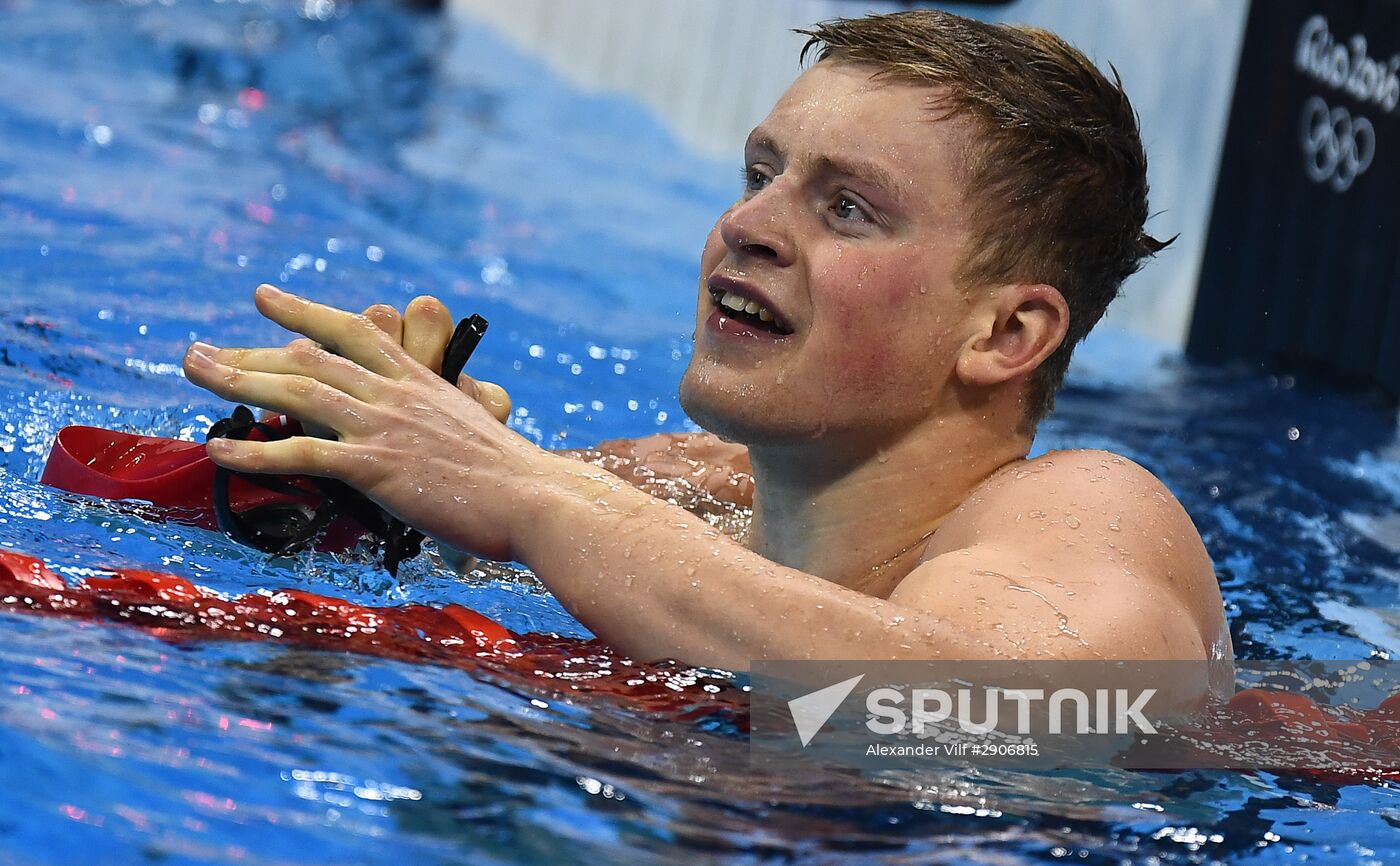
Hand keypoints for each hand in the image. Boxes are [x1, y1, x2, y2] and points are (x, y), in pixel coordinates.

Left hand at [182, 285, 571, 560]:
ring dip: (237, 381)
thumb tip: (415, 450)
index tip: (264, 298)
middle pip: (311, 356)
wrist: (536, 498)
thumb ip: (437, 429)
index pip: (356, 330)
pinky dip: (257, 450)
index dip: (305, 312)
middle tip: (198, 348)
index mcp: (422, 381)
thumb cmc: (515, 478)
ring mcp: (386, 426)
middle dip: (248, 349)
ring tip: (193, 374)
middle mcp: (398, 394)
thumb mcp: (472, 435)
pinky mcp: (378, 466)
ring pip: (299, 391)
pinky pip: (305, 452)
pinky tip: (221, 449)